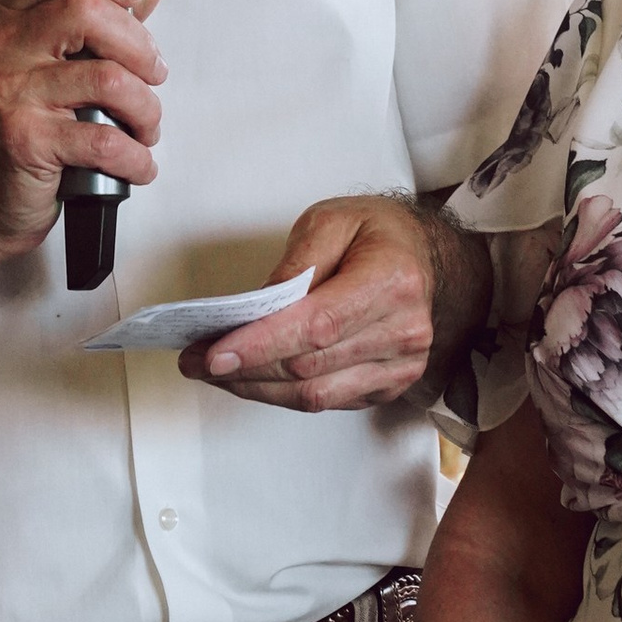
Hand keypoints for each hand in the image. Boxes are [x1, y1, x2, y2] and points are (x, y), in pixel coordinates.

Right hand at [0, 0, 166, 263]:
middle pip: (87, 9)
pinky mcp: (25, 141)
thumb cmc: (21, 128)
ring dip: (147, 110)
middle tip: (152, 75)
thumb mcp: (54, 62)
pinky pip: (105, 140)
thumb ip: (105, 17)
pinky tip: (135, 165)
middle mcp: (2, 49)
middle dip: (141, 46)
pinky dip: (136, 158)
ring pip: (109, 79)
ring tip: (144, 128)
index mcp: (8, 20)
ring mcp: (9, 94)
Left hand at [182, 196, 488, 411]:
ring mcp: (401, 365)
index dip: (262, 345)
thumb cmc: (377, 234)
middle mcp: (403, 330)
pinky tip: (254, 378)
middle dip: (244, 367)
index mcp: (392, 281)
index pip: (317, 326)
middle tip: (196, 359)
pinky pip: (327, 401)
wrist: (425, 257)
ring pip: (315, 394)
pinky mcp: (390, 385)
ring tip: (215, 372)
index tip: (215, 353)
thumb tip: (256, 310)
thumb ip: (295, 263)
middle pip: (309, 366)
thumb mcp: (331, 220)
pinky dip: (283, 394)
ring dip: (257, 387)